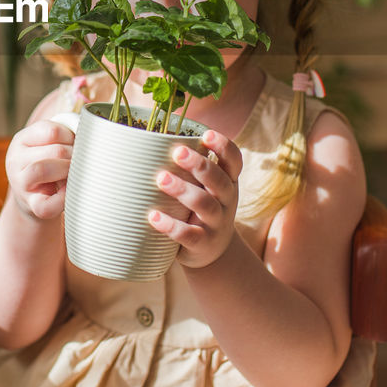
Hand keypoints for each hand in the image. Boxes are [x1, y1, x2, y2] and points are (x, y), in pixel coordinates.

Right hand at [5, 120, 73, 220]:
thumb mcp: (49, 144)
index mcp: (22, 140)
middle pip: (55, 151)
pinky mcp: (32, 206)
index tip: (76, 144)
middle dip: (75, 155)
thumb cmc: (48, 164)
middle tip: (82, 160)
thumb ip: (65, 134)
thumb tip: (90, 137)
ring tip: (75, 173)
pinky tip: (70, 191)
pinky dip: (63, 198)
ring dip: (68, 171)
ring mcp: (21, 184)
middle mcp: (16, 160)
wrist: (33, 197)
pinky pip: (47, 204)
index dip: (71, 137)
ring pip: (43, 169)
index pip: (52, 131)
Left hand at [148, 129, 242, 268]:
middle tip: (177, 152)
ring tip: (161, 179)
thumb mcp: (208, 187)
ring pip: (204, 204)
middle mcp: (227, 200)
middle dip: (199, 165)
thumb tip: (152, 135)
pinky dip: (170, 225)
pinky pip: (188, 234)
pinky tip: (153, 216)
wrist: (214, 251)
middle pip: (218, 180)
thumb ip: (194, 166)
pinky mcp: (202, 243)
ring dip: (182, 190)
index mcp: (228, 181)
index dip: (224, 147)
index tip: (206, 135)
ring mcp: (216, 223)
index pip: (234, 160)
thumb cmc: (203, 207)